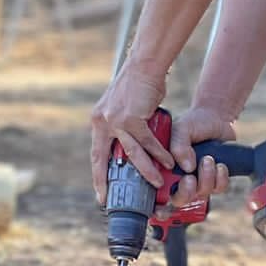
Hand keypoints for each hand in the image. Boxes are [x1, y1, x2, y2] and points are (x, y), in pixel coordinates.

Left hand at [89, 64, 170, 201]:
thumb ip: (122, 126)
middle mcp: (103, 122)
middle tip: (111, 199)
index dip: (98, 174)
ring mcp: (116, 120)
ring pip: (131, 153)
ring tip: (156, 183)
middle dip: (106, 181)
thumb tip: (130, 146)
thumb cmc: (139, 86)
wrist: (144, 66)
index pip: (96, 153)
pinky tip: (169, 161)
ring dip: (145, 170)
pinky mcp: (132, 118)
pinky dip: (160, 152)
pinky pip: (148, 141)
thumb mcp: (123, 108)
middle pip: (104, 159)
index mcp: (99, 121)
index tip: (100, 192)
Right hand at [167, 105, 237, 206]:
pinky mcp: (216, 180)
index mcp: (163, 169)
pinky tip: (219, 164)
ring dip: (206, 177)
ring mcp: (198, 181)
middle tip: (189, 178)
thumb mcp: (181, 129)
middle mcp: (179, 179)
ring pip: (201, 194)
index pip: (156, 195)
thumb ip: (178, 145)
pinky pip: (219, 188)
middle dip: (185, 193)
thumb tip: (187, 167)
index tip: (161, 210)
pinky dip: (221, 178)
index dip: (157, 208)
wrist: (215, 119)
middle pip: (179, 201)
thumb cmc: (192, 124)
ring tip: (208, 158)